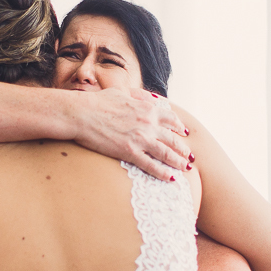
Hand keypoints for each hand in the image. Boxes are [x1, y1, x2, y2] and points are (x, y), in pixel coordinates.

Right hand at [72, 89, 191, 178]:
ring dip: (178, 162)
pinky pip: (151, 165)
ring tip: (185, 168)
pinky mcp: (130, 152)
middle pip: (173, 139)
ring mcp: (140, 139)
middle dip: (183, 148)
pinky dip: (163, 173)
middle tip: (189, 156)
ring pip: (166, 153)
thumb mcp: (122, 92)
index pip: (170, 119)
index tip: (184, 133)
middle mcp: (148, 123)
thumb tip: (151, 98)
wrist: (81, 114)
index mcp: (146, 108)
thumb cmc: (97, 102)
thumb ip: (139, 95)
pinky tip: (170, 178)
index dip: (179, 127)